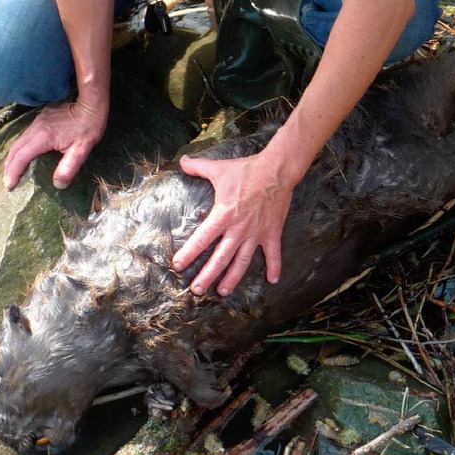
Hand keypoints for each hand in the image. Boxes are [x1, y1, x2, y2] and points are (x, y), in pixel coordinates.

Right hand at [4, 99, 106, 189]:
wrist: (90, 105)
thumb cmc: (88, 128)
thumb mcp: (81, 150)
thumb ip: (69, 167)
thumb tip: (58, 184)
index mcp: (42, 137)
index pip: (21, 157)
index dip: (14, 172)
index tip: (10, 185)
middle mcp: (35, 128)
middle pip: (15, 149)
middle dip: (9, 166)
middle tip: (8, 181)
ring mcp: (37, 121)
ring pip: (18, 141)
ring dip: (13, 157)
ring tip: (13, 170)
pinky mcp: (41, 118)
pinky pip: (25, 135)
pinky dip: (20, 147)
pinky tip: (25, 153)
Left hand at [172, 152, 296, 296]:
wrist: (277, 170)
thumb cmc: (247, 170)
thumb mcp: (219, 168)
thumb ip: (198, 167)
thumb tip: (182, 162)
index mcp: (224, 214)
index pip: (202, 238)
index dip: (189, 253)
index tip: (178, 266)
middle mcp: (239, 228)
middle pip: (221, 257)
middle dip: (208, 275)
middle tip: (197, 290)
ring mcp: (256, 233)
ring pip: (242, 261)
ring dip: (232, 278)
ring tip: (222, 291)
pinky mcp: (272, 232)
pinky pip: (273, 254)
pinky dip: (274, 267)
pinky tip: (272, 281)